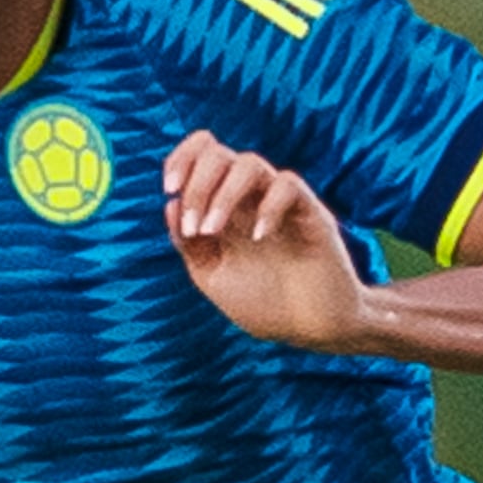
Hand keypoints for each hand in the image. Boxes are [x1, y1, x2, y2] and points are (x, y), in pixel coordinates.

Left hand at [164, 131, 379, 353]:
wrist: (313, 328)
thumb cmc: (265, 304)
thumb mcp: (213, 277)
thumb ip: (189, 245)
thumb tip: (170, 204)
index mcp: (225, 205)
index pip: (203, 154)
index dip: (181, 158)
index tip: (169, 189)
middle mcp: (251, 197)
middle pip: (219, 153)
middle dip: (197, 184)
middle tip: (194, 227)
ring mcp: (281, 202)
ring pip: (250, 163)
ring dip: (223, 194)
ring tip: (212, 231)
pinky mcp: (311, 212)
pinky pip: (288, 185)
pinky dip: (267, 206)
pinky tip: (258, 237)